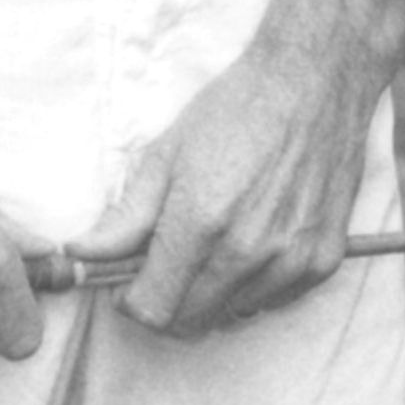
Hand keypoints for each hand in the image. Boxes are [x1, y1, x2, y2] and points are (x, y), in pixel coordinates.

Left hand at [120, 0, 404, 338]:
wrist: (314, 83)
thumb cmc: (236, 110)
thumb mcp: (167, 155)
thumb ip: (125, 217)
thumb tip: (81, 253)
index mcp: (200, 224)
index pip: (153, 310)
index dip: (132, 301)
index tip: (130, 283)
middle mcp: (247, 252)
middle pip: (189, 321)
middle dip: (168, 299)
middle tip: (167, 260)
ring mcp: (290, 261)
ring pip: (232, 314)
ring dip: (213, 293)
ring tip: (216, 242)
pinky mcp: (323, 262)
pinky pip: (274, 301)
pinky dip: (255, 285)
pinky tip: (254, 241)